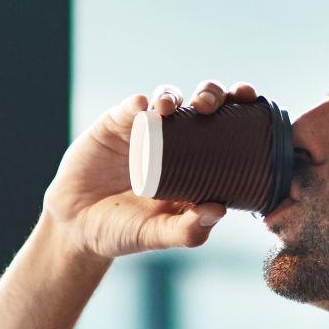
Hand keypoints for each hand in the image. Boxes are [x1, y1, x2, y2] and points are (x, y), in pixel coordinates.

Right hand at [43, 79, 258, 258]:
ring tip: (170, 107)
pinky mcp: (115, 125)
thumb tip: (218, 210)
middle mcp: (176, 139)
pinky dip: (137, 104)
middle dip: (212, 93)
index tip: (252, 101)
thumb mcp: (157, 235)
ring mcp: (145, 129)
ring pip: (168, 97)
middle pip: (202, 103)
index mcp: (199, 161)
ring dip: (173, 95)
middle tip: (209, 105)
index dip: (243, 109)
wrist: (76, 227)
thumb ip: (187, 231)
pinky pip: (129, 108)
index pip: (229, 126)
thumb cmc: (124, 231)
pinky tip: (141, 106)